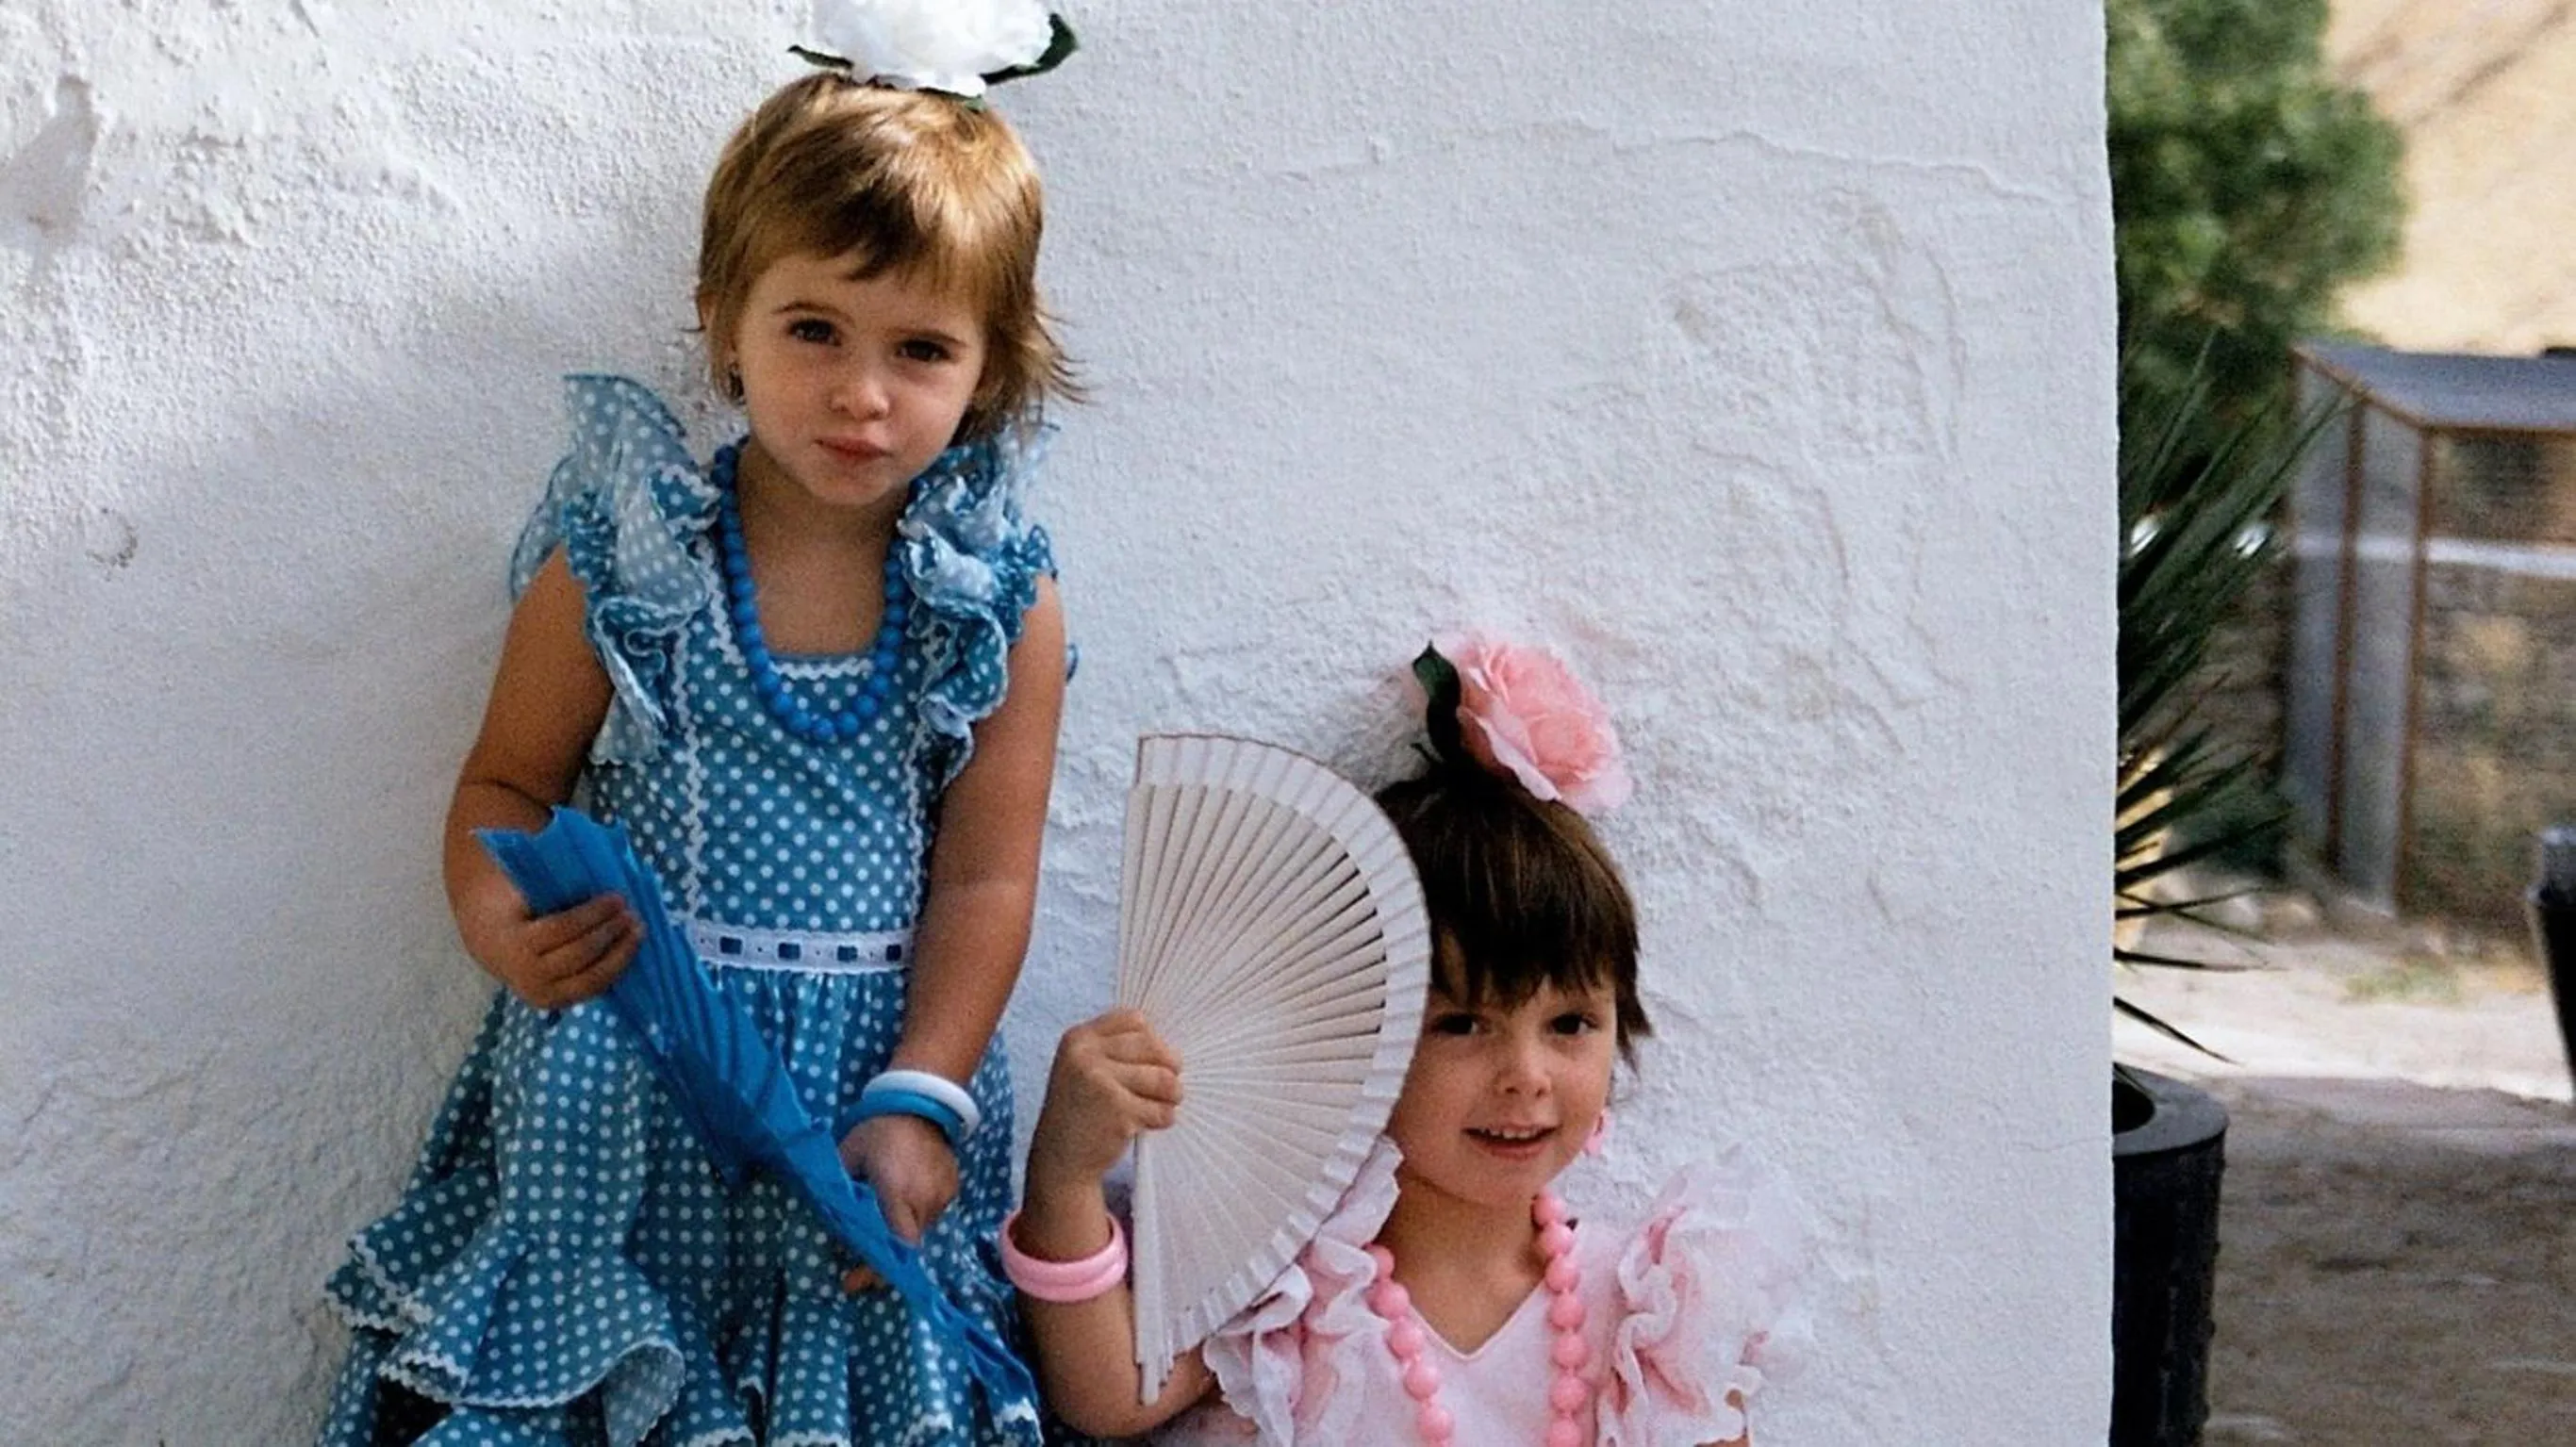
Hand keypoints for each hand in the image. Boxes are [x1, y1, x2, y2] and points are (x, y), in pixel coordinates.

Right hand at [455, 887, 639, 1010]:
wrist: (489, 942)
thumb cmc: (514, 905)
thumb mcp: (521, 887)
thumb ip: (546, 874)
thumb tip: (590, 857)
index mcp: (513, 941)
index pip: (561, 929)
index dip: (593, 914)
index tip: (617, 897)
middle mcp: (524, 974)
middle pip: (579, 955)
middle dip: (609, 933)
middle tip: (632, 913)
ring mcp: (540, 994)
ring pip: (589, 980)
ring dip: (620, 955)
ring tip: (638, 930)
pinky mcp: (556, 1004)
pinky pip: (591, 990)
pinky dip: (613, 970)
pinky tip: (628, 950)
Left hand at [838, 1112, 959, 1291]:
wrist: (919, 1103)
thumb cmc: (876, 1130)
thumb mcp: (847, 1157)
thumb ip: (840, 1192)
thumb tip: (829, 1224)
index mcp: (895, 1191)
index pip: (894, 1244)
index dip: (875, 1269)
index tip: (853, 1283)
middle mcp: (923, 1199)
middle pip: (907, 1243)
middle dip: (885, 1256)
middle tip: (862, 1262)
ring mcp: (941, 1195)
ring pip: (921, 1230)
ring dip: (901, 1232)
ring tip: (885, 1216)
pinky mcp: (952, 1189)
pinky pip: (932, 1214)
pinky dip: (916, 1214)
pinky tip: (904, 1195)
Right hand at [1026, 1009, 1182, 1199]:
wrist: (1060, 1160)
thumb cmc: (1080, 1112)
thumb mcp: (1082, 1068)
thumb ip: (1116, 1050)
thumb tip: (1169, 1047)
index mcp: (1078, 1038)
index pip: (1134, 1020)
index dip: (1152, 1040)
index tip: (1153, 1060)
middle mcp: (1085, 1055)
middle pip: (1153, 1047)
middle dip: (1170, 1068)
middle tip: (1170, 1087)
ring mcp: (1100, 1082)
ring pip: (1162, 1078)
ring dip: (1171, 1095)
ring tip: (1163, 1105)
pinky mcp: (1118, 1111)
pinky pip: (1161, 1109)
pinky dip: (1163, 1118)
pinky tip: (1149, 1124)